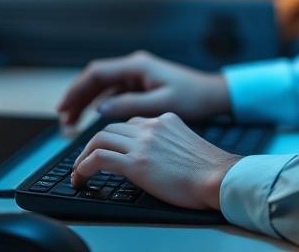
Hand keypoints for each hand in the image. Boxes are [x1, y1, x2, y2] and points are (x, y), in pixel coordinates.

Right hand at [56, 50, 231, 125]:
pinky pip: (114, 92)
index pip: (97, 73)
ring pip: (103, 86)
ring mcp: (137, 74)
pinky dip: (101, 103)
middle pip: (96, 78)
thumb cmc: (192, 98)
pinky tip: (93, 117)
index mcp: (138, 66)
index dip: (76, 90)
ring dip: (87, 101)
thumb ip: (130, 105)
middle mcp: (135, 66)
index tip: (62, 107)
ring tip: (71, 121)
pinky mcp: (141, 84)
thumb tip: (100, 108)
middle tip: (62, 118)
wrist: (213, 95)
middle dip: (77, 97)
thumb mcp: (161, 105)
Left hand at [70, 112, 241, 209]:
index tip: (109, 150)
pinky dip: (83, 167)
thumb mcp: (187, 144)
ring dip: (83, 156)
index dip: (116, 138)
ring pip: (99, 139)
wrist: (219, 177)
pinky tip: (80, 178)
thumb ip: (169, 142)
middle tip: (86, 161)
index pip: (130, 123)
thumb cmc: (210, 170)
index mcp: (165, 120)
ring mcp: (142, 143)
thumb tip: (156, 157)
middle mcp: (151, 126)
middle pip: (110, 128)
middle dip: (94, 145)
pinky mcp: (136, 163)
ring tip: (78, 172)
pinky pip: (98, 158)